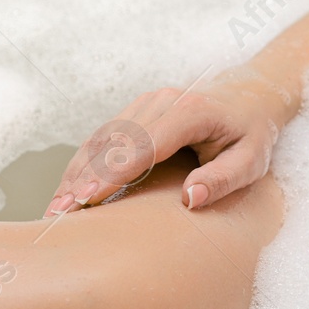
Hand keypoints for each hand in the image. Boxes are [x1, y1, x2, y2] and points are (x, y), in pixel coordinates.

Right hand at [44, 73, 286, 215]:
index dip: (113, 173)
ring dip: (77, 172)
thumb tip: (190, 199)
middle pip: (114, 142)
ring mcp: (147, 103)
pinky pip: (104, 137)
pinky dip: (84, 163)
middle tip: (59, 213)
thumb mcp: (252, 160)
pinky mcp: (137, 111)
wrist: (249, 95)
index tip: (87, 199)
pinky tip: (69, 189)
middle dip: (84, 178)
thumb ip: (223, 179)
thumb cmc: (252, 133)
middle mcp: (163, 101)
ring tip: (56, 207)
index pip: (144, 145)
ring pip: (102, 138)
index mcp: (191, 111)